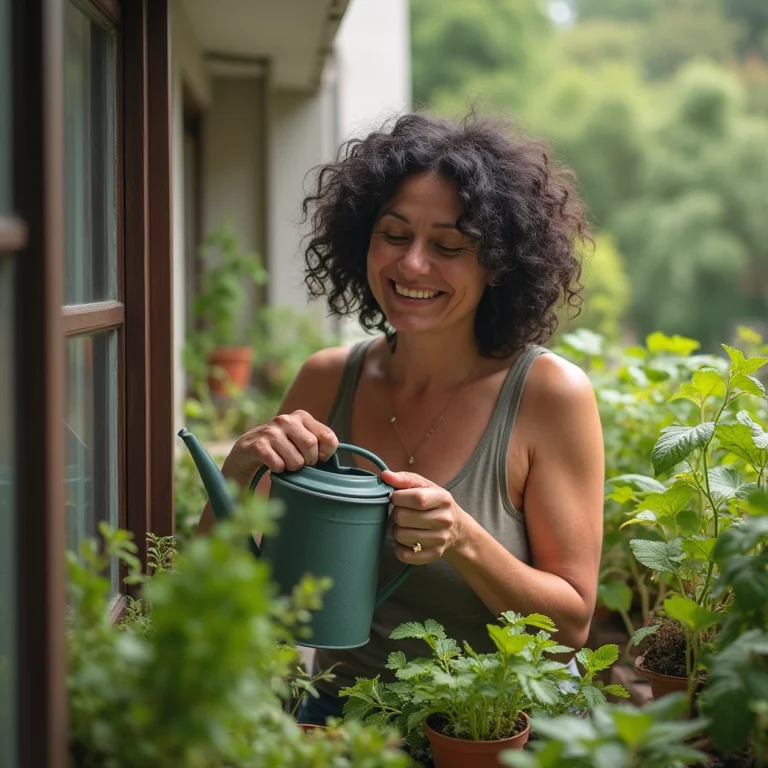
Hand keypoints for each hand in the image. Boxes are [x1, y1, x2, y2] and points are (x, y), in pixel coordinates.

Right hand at [223, 410, 338, 483]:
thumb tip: (331, 455)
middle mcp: (286, 419)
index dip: (327, 453)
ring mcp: (270, 431)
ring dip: (292, 467)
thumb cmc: (281, 447)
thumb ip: (318, 442)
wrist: (247, 451)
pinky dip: (278, 470)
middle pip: (311, 445)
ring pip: (295, 460)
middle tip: (299, 462)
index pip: (328, 436)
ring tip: (284, 462)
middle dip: (308, 461)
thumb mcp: (300, 439)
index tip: (320, 458)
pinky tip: (272, 464)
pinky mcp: (257, 445)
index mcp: (302, 416)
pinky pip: (278, 465)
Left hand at [381, 470, 467, 563]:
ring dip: (397, 530)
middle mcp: (444, 520)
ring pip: (400, 536)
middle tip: (403, 512)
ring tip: (407, 526)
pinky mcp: (433, 555)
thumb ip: (404, 479)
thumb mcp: (424, 486)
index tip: (397, 497)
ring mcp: (440, 539)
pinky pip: (404, 555)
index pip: (416, 498)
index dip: (398, 497)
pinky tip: (407, 540)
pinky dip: (400, 548)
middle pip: (403, 517)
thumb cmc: (435, 503)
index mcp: (443, 498)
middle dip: (396, 513)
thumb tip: (385, 475)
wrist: (457, 528)